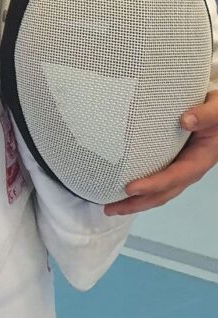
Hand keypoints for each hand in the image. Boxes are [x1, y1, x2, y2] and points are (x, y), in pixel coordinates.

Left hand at [104, 90, 217, 215]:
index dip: (153, 184)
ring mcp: (180, 168)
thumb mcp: (217, 108)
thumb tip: (185, 121)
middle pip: (164, 192)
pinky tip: (120, 189)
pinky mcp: (171, 163)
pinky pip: (156, 179)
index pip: (175, 176)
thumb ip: (206, 115)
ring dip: (135, 201)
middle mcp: (189, 168)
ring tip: (110, 207)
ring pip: (158, 191)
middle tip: (111, 208)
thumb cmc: (217, 111)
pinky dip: (139, 189)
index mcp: (200, 158)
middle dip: (137, 203)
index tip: (130, 188)